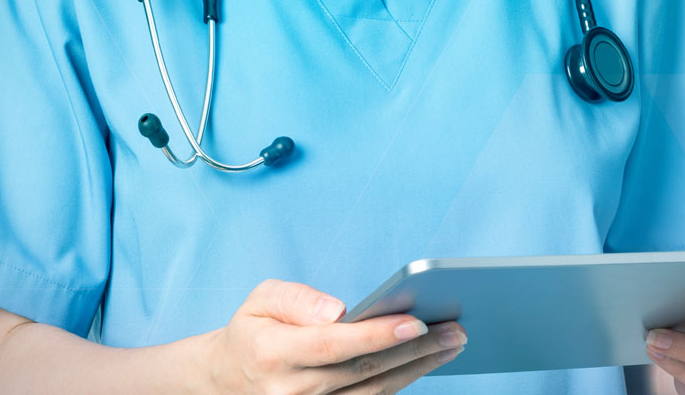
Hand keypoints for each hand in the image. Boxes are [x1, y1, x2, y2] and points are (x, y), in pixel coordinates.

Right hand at [203, 278, 466, 393]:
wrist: (228, 381)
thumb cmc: (254, 331)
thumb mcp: (260, 300)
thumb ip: (295, 298)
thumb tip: (337, 309)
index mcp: (273, 353)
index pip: (333, 344)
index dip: (377, 335)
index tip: (417, 320)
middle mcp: (292, 391)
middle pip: (364, 371)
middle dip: (414, 349)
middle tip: (455, 330)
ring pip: (374, 392)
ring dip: (418, 369)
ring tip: (452, 343)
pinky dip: (401, 384)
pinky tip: (426, 363)